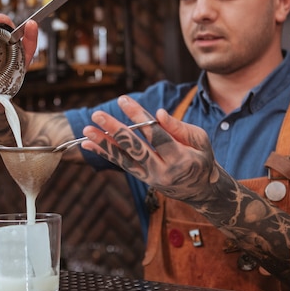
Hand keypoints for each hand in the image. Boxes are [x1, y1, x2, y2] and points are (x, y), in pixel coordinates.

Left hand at [81, 95, 216, 200]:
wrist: (202, 189)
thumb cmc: (202, 158)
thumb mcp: (200, 140)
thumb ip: (179, 128)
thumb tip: (158, 114)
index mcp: (181, 159)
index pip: (156, 136)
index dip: (140, 118)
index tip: (124, 101)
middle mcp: (162, 171)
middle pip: (135, 148)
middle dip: (115, 130)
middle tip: (98, 115)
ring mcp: (150, 177)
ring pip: (123, 159)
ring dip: (103, 143)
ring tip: (87, 130)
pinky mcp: (142, 178)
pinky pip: (121, 165)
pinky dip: (105, 153)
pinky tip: (88, 144)